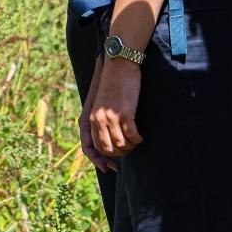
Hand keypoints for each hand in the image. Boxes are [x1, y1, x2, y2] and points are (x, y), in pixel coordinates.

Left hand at [80, 52, 143, 167]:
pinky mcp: (125, 113)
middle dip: (120, 154)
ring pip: (121, 144)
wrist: (119, 65)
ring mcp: (111, 118)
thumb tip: (110, 139)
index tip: (110, 167)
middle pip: (108, 149)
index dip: (101, 159)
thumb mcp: (101, 104)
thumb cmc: (112, 84)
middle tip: (129, 149)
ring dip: (130, 147)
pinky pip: (132, 135)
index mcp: (90, 118)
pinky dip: (137, 139)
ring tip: (135, 142)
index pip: (92, 147)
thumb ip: (101, 120)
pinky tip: (140, 136)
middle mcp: (98, 120)